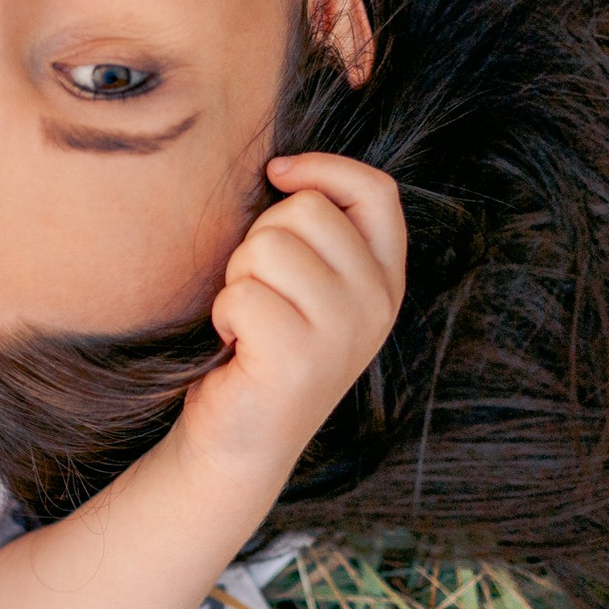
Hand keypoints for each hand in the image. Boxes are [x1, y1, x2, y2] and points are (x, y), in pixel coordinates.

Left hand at [181, 152, 405, 480]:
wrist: (239, 440)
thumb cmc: (262, 347)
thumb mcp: (307, 286)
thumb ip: (315, 232)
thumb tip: (281, 168)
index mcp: (384, 280)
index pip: (377, 191)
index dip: (324, 168)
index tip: (278, 174)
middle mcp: (376, 304)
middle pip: (305, 211)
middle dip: (260, 240)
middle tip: (259, 292)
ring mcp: (344, 333)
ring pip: (269, 247)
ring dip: (238, 279)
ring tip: (248, 320)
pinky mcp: (299, 360)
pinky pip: (242, 294)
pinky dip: (224, 315)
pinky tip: (237, 347)